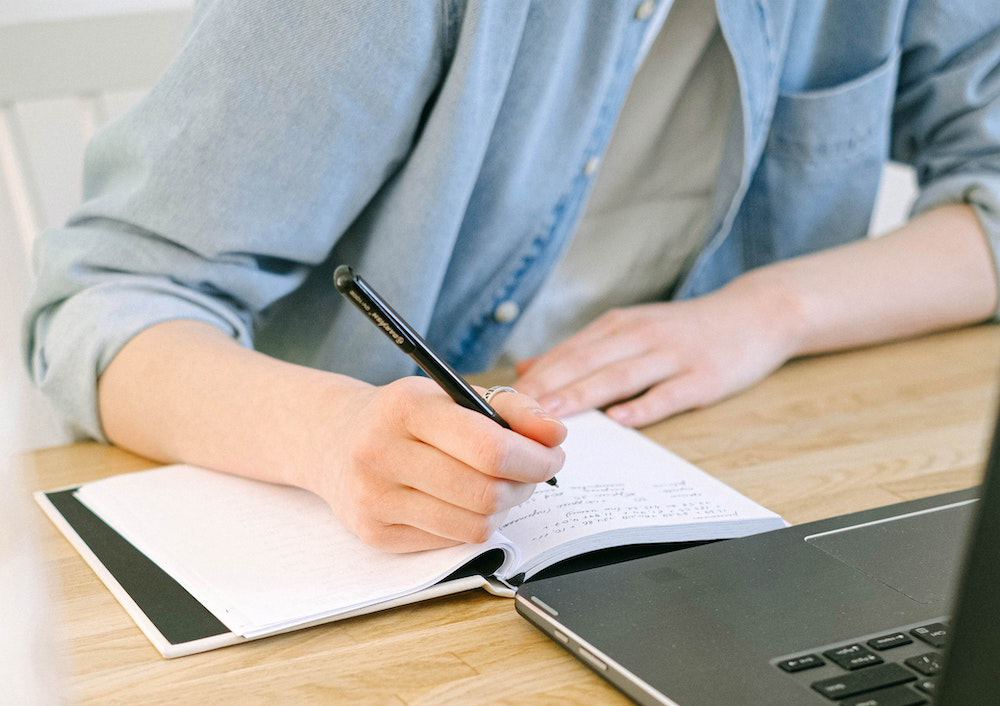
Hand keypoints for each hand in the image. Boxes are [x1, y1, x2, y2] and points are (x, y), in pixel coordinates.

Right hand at [311, 377, 565, 552]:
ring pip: (474, 525)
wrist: (333, 440)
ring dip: (503, 509)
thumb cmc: (404, 417)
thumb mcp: (450, 395)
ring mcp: (375, 499)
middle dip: (525, 486)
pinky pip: (452, 542)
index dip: (534, 458)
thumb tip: (555, 434)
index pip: (489, 448)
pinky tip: (463, 502)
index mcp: (406, 408)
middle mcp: (382, 453)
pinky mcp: (375, 534)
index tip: (552, 455)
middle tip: (532, 473)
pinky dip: (471, 524)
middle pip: (486, 493)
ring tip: (499, 487)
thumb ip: (510, 407)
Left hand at [514, 276, 800, 427]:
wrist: (755, 313)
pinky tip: (621, 420)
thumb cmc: (685, 329)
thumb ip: (580, 350)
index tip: (501, 400)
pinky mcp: (703, 376)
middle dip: (547, 388)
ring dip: (583, 395)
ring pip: (620, 376)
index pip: (567, 352)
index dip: (534, 378)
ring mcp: (673, 355)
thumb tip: (526, 369)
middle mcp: (640, 335)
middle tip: (513, 413)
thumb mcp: (630, 329)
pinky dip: (644, 406)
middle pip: (586, 362)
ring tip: (552, 416)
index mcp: (618, 326)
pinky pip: (669, 393)